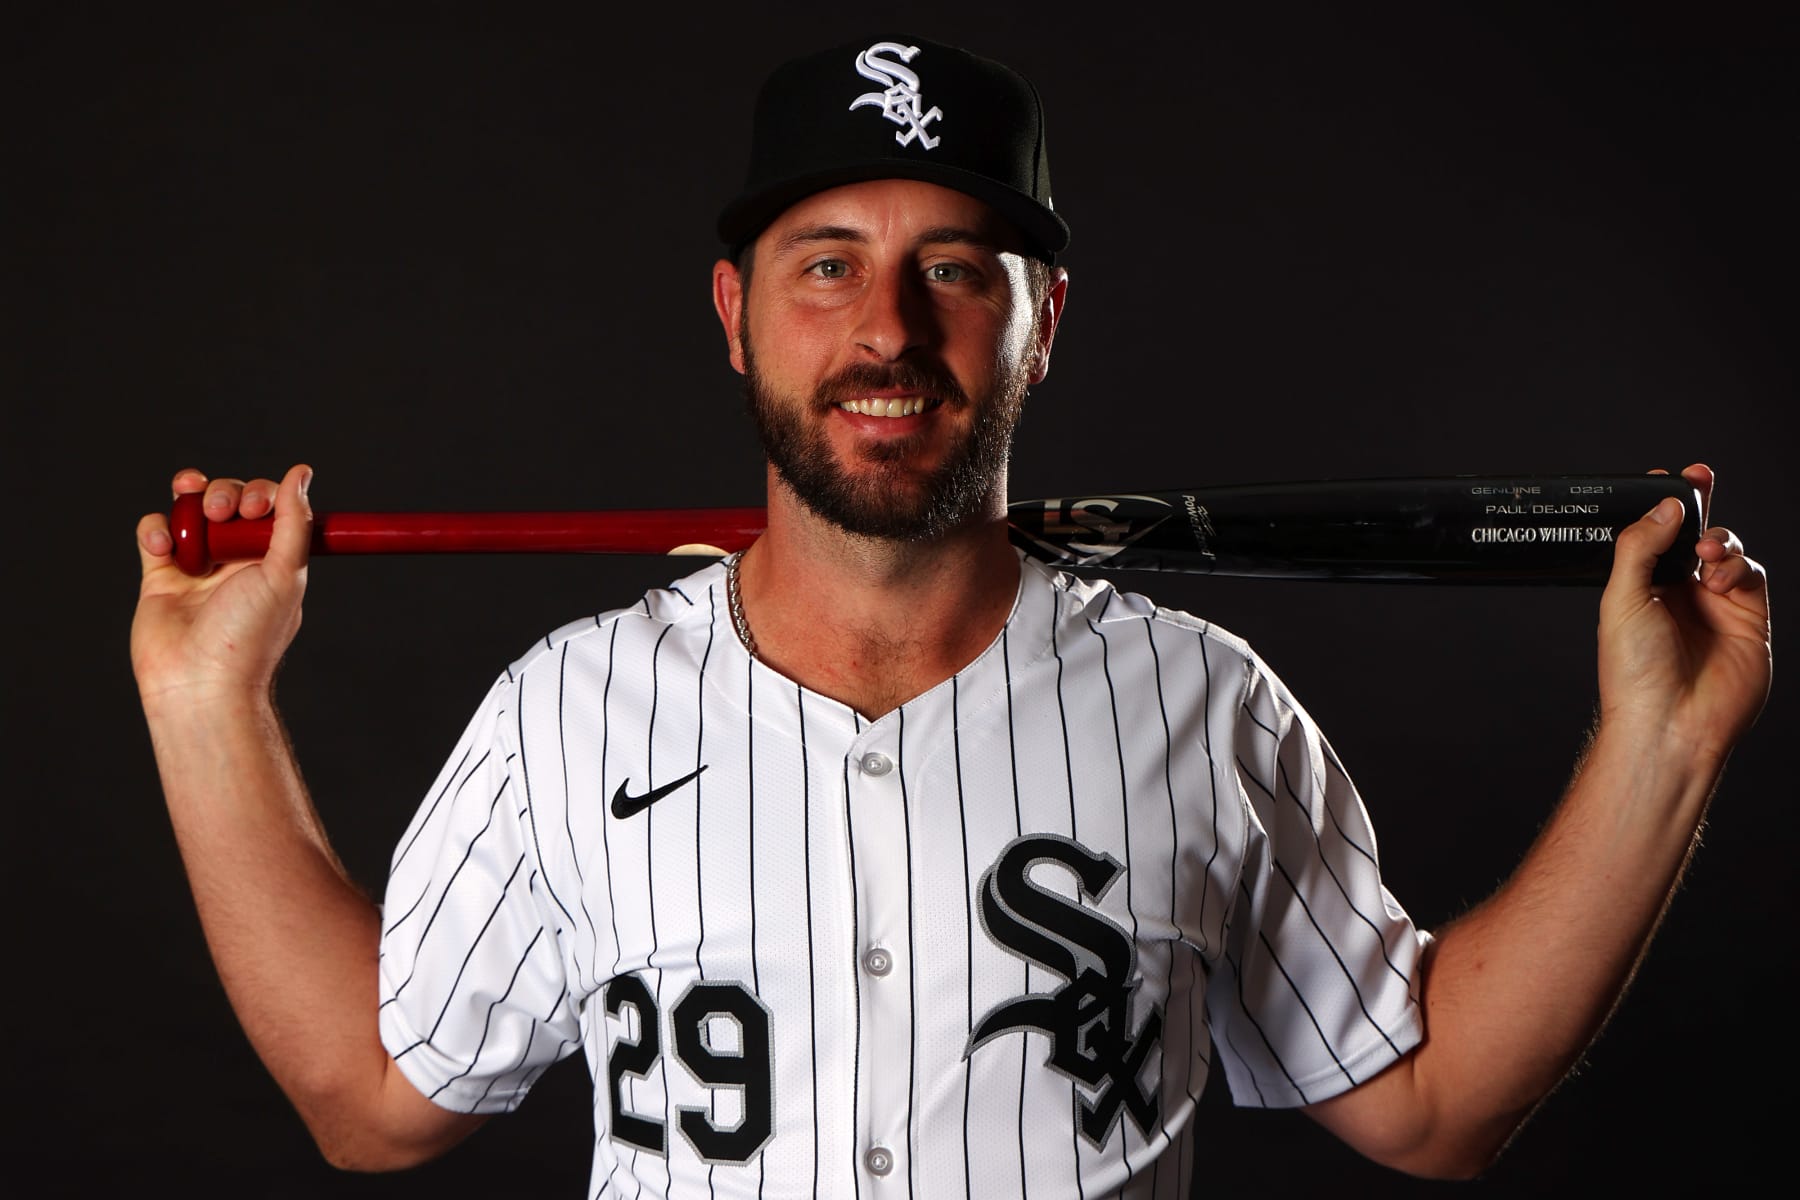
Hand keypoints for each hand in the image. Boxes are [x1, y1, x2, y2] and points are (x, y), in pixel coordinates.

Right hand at [132, 465, 313, 708]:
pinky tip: (164, 547)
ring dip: (192, 498)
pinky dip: (156, 529)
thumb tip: (301, 471)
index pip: (268, 506)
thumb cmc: (248, 635)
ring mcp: (197, 566)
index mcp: (272, 559)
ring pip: (191, 510)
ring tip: (196, 509)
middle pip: (229, 501)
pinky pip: (154, 533)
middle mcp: (236, 560)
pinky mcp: (159, 576)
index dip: (261, 494)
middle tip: (224, 512)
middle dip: (226, 493)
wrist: (200, 683)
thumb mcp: (286, 573)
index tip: (255, 507)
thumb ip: (293, 522)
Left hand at [1597, 463, 1770, 761]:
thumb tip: (1665, 505)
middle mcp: (1678, 593)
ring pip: (1726, 549)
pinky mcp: (1749, 619)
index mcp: (1640, 587)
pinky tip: (1719, 581)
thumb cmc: (1633, 672)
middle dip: (1699, 503)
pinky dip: (1737, 567)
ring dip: (1717, 540)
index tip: (1666, 475)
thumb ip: (1640, 547)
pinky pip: (1750, 575)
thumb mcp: (1622, 599)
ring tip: (1703, 555)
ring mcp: (1715, 605)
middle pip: (1693, 533)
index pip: (1654, 535)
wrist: (1670, 722)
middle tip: (1698, 477)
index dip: (1663, 505)